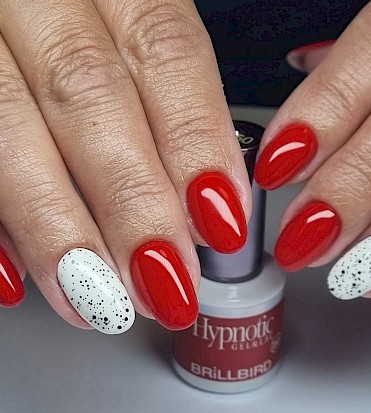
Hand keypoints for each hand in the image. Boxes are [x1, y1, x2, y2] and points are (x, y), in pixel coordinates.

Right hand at [0, 0, 250, 330]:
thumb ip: (165, 105)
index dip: (197, 141)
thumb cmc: (83, 30)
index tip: (222, 223)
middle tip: (164, 283)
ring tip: (98, 298)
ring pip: (9, 123)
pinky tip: (16, 278)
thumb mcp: (129, 36)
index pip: (165, 50)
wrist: (12, 8)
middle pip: (88, 94)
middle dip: (132, 203)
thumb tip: (205, 204)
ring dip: (58, 227)